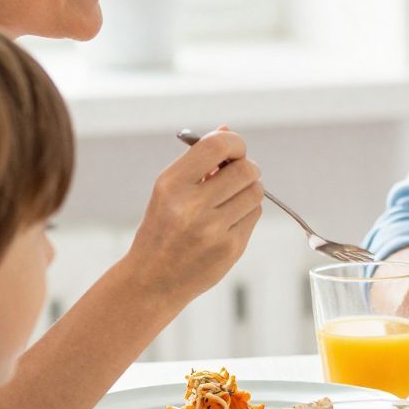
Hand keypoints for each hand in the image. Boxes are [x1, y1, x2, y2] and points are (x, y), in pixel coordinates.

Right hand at [123, 127, 262, 306]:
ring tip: (230, 200)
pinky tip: (228, 221)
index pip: (217, 146)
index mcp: (171, 185)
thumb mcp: (169, 191)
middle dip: (246, 168)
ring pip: (255, 192)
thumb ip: (199, 161)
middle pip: (246, 169)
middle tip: (237, 175)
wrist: (152, 279)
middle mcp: (191, 206)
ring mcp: (212, 230)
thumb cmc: (162, 228)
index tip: (234, 150)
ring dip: (249, 191)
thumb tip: (227, 129)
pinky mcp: (230, 249)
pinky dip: (246, 213)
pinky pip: (254, 216)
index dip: (235, 143)